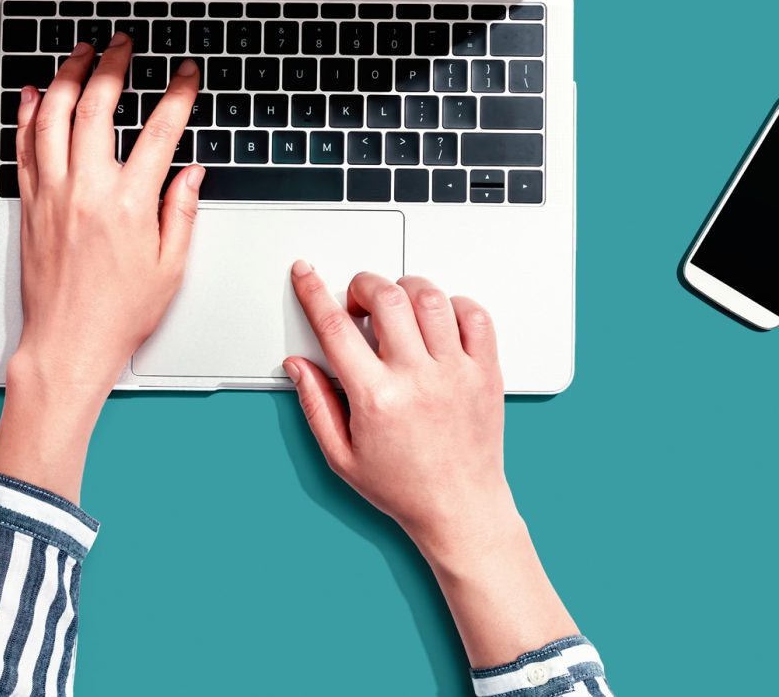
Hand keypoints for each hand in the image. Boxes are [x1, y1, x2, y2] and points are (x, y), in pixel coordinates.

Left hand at [0, 36, 202, 500]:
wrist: (66, 343)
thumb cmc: (117, 314)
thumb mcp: (170, 267)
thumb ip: (181, 212)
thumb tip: (190, 173)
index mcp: (128, 205)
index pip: (160, 131)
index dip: (176, 94)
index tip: (185, 74)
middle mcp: (85, 191)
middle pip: (98, 108)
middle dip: (113, 66)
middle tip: (124, 46)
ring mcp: (51, 194)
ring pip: (54, 117)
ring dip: (68, 77)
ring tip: (81, 53)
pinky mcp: (29, 204)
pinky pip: (24, 146)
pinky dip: (29, 114)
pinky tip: (37, 93)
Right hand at [284, 264, 576, 665]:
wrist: (461, 510)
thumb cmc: (405, 487)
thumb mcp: (340, 455)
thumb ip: (315, 403)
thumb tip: (299, 365)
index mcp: (377, 398)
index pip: (335, 327)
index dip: (314, 292)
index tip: (306, 275)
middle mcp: (418, 379)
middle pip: (386, 297)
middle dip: (362, 285)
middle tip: (357, 301)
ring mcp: (456, 373)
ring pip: (430, 297)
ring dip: (405, 290)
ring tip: (398, 310)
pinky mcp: (486, 373)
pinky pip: (475, 316)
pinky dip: (454, 305)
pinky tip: (438, 321)